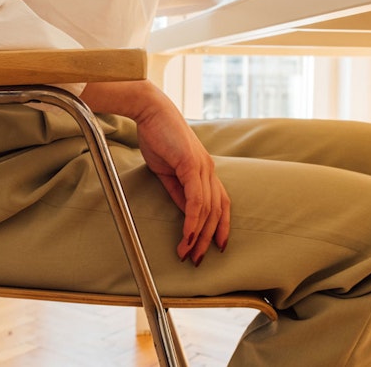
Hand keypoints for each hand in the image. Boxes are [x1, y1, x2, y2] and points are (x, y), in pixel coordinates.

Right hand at [80, 81, 230, 264]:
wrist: (149, 110)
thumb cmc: (157, 136)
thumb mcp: (168, 170)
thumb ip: (178, 190)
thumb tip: (186, 213)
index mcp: (205, 170)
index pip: (220, 203)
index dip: (221, 226)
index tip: (217, 246)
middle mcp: (209, 169)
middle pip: (217, 211)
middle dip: (209, 238)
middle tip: (198, 260)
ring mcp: (203, 167)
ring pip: (208, 209)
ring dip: (199, 235)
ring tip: (188, 253)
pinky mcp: (192, 164)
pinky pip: (196, 199)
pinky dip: (193, 220)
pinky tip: (188, 235)